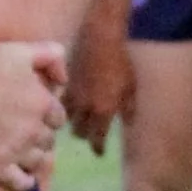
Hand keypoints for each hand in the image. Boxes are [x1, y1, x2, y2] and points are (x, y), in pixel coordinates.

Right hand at [0, 36, 69, 190]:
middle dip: (40, 136)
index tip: (37, 116)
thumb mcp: (21, 49)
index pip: (58, 118)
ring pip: (37, 161)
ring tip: (26, 156)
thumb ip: (50, 55)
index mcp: (42, 103)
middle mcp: (33, 129)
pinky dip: (25, 182)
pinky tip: (24, 180)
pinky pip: (19, 182)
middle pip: (48, 141)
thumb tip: (64, 78)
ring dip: (34, 158)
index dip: (48, 116)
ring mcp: (14, 149)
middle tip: (26, 133)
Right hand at [65, 3, 135, 151]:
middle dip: (85, 136)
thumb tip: (129, 124)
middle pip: (79, 132)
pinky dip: (64, 106)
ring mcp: (72, 95)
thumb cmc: (121, 61)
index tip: (99, 153)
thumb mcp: (131, 87)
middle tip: (90, 134)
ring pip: (66, 119)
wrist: (100, 37)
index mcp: (104, 111)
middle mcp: (85, 108)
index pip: (97, 138)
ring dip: (73, 122)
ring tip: (78, 120)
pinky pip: (60, 102)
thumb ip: (129, 109)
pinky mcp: (63, 83)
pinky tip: (69, 103)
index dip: (98, 148)